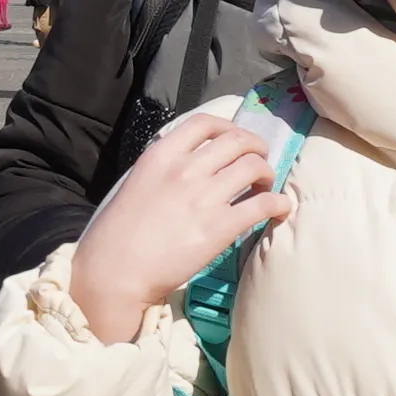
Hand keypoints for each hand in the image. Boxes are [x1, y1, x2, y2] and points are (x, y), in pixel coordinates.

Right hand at [65, 108, 294, 345]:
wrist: (116, 272)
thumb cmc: (117, 234)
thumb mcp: (135, 184)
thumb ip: (164, 170)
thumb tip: (193, 169)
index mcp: (161, 156)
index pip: (204, 123)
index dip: (228, 127)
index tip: (235, 139)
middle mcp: (186, 169)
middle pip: (237, 141)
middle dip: (256, 147)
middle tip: (259, 161)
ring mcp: (204, 196)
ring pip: (254, 167)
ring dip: (266, 173)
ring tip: (265, 186)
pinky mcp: (220, 226)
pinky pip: (263, 204)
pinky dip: (278, 203)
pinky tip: (280, 209)